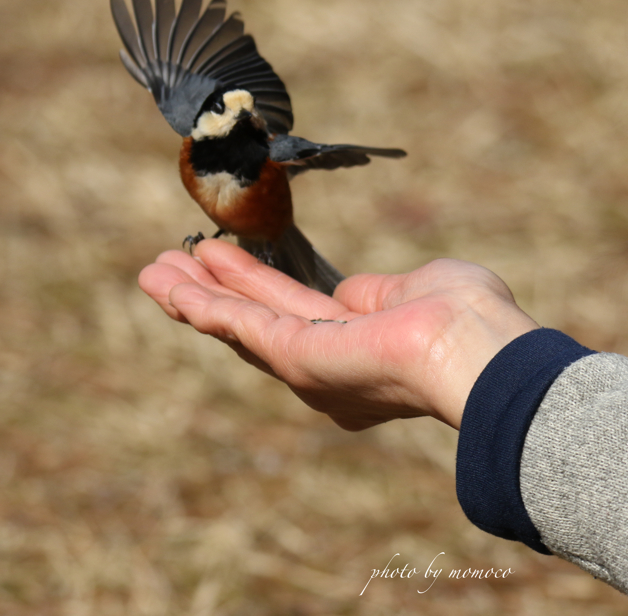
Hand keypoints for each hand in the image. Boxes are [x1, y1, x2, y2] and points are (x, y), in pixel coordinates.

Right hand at [138, 240, 538, 429]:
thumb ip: (375, 294)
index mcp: (355, 350)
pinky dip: (201, 305)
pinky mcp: (296, 360)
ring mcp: (308, 369)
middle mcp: (325, 369)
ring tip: (152, 270)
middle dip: (209, 292)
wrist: (476, 349)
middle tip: (168, 264)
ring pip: (236, 325)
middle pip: (252, 322)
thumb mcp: (416, 289)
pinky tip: (170, 286)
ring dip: (192, 297)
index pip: (292, 312)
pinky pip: (239, 327)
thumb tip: (350, 296)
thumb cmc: (464, 317)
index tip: (221, 259)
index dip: (252, 285)